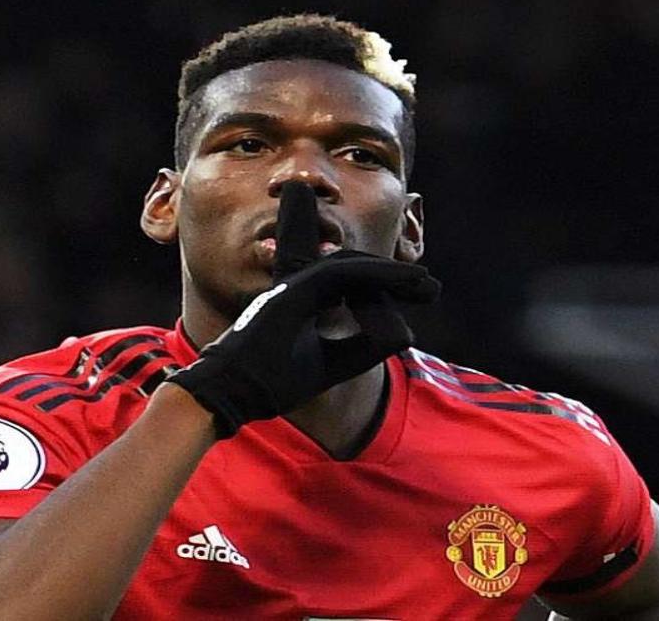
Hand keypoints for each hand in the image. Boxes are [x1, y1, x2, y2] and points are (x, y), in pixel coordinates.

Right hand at [167, 181, 439, 437]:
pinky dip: (377, 275)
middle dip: (393, 276)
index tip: (418, 293)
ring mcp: (292, 287)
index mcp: (300, 303)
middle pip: (353, 269)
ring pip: (351, 267)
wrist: (229, 392)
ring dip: (392, 274)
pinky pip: (342, 273)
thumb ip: (358, 348)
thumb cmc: (269, 383)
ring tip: (424, 284)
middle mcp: (296, 288)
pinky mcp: (292, 292)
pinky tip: (405, 281)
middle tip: (429, 287)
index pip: (346, 282)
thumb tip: (401, 335)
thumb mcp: (327, 365)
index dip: (382, 285)